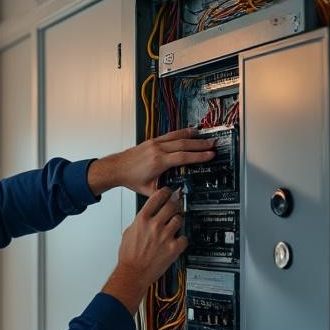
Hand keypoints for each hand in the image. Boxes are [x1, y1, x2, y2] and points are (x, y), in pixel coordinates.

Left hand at [89, 127, 213, 195]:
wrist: (116, 168)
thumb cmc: (130, 179)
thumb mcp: (149, 190)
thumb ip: (164, 193)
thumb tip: (178, 196)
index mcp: (158, 162)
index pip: (183, 157)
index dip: (198, 156)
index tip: (210, 155)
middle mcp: (157, 150)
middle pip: (183, 145)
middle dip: (200, 145)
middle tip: (213, 144)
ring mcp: (155, 143)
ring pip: (177, 137)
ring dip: (193, 137)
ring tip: (205, 136)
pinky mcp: (152, 141)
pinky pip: (170, 135)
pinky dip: (181, 133)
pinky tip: (189, 132)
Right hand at [102, 188, 187, 313]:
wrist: (133, 272)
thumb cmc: (129, 256)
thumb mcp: (128, 233)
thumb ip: (139, 222)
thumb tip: (145, 216)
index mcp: (142, 220)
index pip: (157, 198)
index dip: (165, 192)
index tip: (168, 192)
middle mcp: (154, 226)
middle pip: (171, 206)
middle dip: (174, 205)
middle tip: (175, 207)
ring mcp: (165, 236)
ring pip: (179, 220)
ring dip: (178, 221)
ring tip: (174, 226)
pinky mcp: (173, 248)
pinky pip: (184, 238)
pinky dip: (182, 239)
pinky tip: (176, 241)